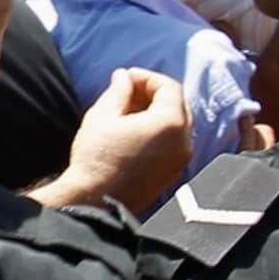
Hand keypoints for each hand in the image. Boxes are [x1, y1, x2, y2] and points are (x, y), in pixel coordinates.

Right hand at [57, 67, 193, 213]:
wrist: (95, 202)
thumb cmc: (97, 159)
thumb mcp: (102, 115)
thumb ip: (118, 91)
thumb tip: (123, 77)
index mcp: (170, 123)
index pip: (169, 87)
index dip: (147, 77)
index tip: (126, 77)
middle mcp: (183, 141)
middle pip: (177, 104)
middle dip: (154, 93)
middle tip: (127, 91)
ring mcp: (181, 160)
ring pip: (176, 124)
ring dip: (156, 112)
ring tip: (127, 111)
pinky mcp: (173, 173)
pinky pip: (174, 142)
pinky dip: (159, 131)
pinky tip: (134, 132)